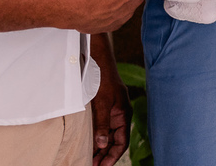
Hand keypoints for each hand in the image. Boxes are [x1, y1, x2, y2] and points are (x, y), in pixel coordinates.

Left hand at [90, 36, 129, 165]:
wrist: (98, 60)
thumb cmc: (102, 79)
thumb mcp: (102, 102)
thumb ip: (102, 123)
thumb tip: (101, 144)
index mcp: (124, 114)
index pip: (121, 142)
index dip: (113, 156)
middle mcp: (120, 115)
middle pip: (115, 141)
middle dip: (106, 155)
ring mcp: (113, 112)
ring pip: (109, 136)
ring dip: (101, 148)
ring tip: (91, 160)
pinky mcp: (105, 108)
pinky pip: (103, 128)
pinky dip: (98, 138)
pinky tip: (91, 145)